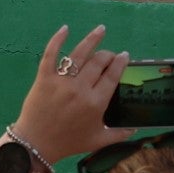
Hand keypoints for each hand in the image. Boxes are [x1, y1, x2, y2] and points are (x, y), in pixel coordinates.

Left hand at [13, 27, 124, 166]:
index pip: (112, 76)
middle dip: (108, 54)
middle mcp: (81, 89)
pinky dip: (57, 40)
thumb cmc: (69, 143)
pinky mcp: (44, 77)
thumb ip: (119, 134)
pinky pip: (51, 54)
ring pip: (79, 54)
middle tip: (110, 54)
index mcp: (96, 103)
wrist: (36, 144)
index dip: (120, 63)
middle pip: (98, 62)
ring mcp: (61, 81)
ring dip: (92, 39)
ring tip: (100, 30)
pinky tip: (65, 28)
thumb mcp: (98, 141)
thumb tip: (137, 128)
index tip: (124, 55)